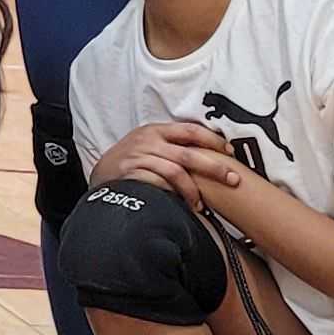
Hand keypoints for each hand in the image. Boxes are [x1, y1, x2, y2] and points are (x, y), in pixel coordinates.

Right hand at [91, 122, 237, 200]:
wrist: (100, 174)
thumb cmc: (130, 161)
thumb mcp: (149, 144)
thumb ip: (172, 145)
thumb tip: (211, 154)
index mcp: (156, 130)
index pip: (191, 130)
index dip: (214, 141)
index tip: (230, 153)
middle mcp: (148, 141)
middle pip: (189, 154)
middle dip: (215, 168)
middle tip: (233, 179)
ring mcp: (139, 157)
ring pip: (176, 172)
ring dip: (193, 190)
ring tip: (201, 204)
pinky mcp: (131, 174)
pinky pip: (159, 184)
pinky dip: (174, 195)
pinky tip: (182, 204)